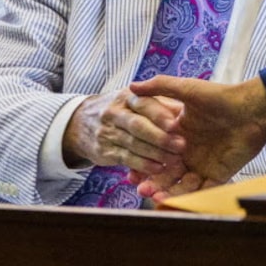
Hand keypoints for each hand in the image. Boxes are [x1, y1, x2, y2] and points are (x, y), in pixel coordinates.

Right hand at [63, 90, 185, 174]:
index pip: (144, 103)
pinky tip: (157, 169)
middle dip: (160, 137)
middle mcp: (114, 112)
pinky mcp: (104, 151)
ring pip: (132, 144)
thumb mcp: (136, 99)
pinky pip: (125, 159)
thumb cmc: (122, 110)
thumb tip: (184, 110)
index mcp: (128, 97)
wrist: (80, 122)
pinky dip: (142, 165)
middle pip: (137, 125)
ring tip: (174, 160)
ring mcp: (107, 132)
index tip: (176, 124)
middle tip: (181, 146)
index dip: (159, 114)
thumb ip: (159, 103)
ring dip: (155, 153)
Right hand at [126, 76, 265, 199]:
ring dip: (166, 191)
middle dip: (152, 181)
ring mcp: (202, 165)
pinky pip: (200, 191)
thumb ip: (161, 86)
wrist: (252, 110)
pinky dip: (186, 197)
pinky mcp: (218, 176)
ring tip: (152, 195)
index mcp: (178, 134)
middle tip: (139, 187)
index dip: (143, 160)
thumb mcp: (188, 89)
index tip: (129, 169)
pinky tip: (173, 199)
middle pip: (166, 172)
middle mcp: (188, 152)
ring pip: (179, 184)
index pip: (156, 151)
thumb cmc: (220, 96)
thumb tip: (132, 86)